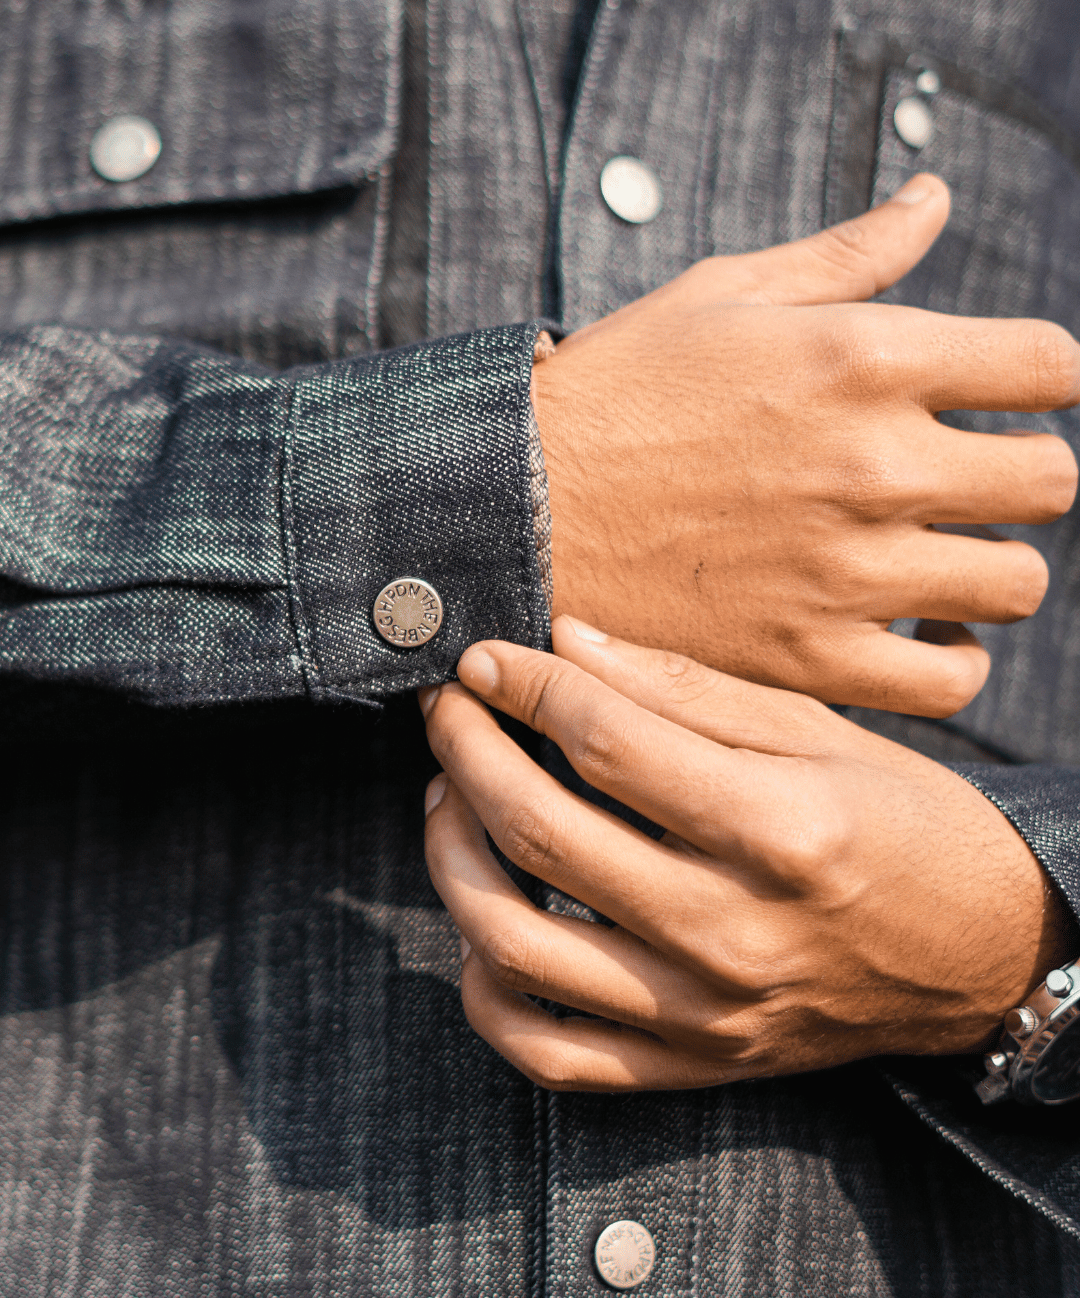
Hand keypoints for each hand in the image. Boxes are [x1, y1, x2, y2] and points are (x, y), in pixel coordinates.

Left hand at [419, 617, 1078, 1091]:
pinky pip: (547, 1052)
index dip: (526, 686)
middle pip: (543, 833)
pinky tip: (480, 926)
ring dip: (451, 859)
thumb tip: (567, 645)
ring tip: (450, 801)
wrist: (980, 954)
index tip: (484, 658)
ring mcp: (704, 1013)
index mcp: (780, 830)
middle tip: (448, 712)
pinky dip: (486, 991)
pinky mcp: (690, 1064)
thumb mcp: (818, 732)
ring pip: (515, 947)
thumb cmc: (905, 822)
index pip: (607, 744)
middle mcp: (733, 930)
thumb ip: (687, 691)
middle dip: (467, 751)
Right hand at [532, 173, 1079, 716]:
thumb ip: (847, 255)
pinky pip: (948, 680)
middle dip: (1025, 470)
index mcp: (863, 357)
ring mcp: (846, 573)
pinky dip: (949, 657)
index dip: (1044, 374)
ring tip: (937, 554)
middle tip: (970, 475)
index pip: (1052, 364)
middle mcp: (874, 467)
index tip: (1008, 391)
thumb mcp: (720, 295)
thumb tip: (934, 198)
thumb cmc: (612, 394)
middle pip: (1051, 481)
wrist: (513, 510)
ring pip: (1016, 584)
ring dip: (989, 563)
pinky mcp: (810, 658)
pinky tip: (913, 627)